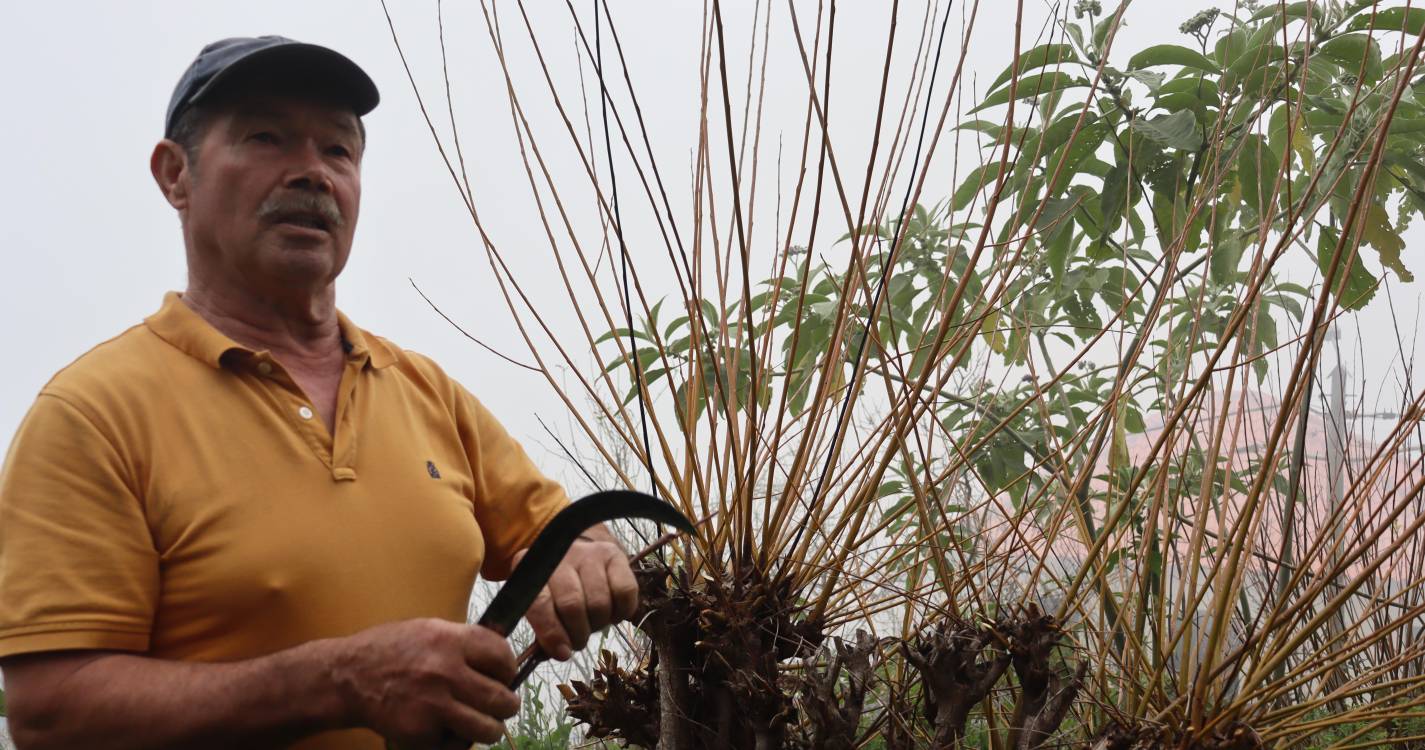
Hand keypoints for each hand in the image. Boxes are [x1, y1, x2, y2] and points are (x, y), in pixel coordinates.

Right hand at [332, 618, 519, 746]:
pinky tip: (445, 729)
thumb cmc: (388, 651)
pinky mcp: (421, 733)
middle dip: (506, 705)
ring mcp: (434, 705)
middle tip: (501, 706)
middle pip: (503, 699)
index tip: (505, 676)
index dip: (509, 669)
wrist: (347, 678)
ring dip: (489, 728)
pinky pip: (456, 745)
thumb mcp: (428, 630)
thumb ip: (463, 643)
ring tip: (482, 724)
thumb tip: (499, 659)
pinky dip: (455, 742)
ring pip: (488, 729)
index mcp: (451, 640)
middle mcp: (446, 672)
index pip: (503, 657)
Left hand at [516, 525, 637, 660]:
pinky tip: (612, 612)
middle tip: (578, 641)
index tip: (562, 653)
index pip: (539, 603)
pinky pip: (624, 592)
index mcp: (534, 570)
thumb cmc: (559, 590)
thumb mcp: (544, 607)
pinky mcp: (615, 555)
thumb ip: (546, 630)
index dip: (551, 632)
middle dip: (578, 634)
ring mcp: (589, 553)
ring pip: (599, 602)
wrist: (582, 557)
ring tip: (594, 623)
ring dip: (599, 624)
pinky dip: (621, 612)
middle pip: (572, 604)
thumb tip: (559, 652)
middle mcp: (561, 556)